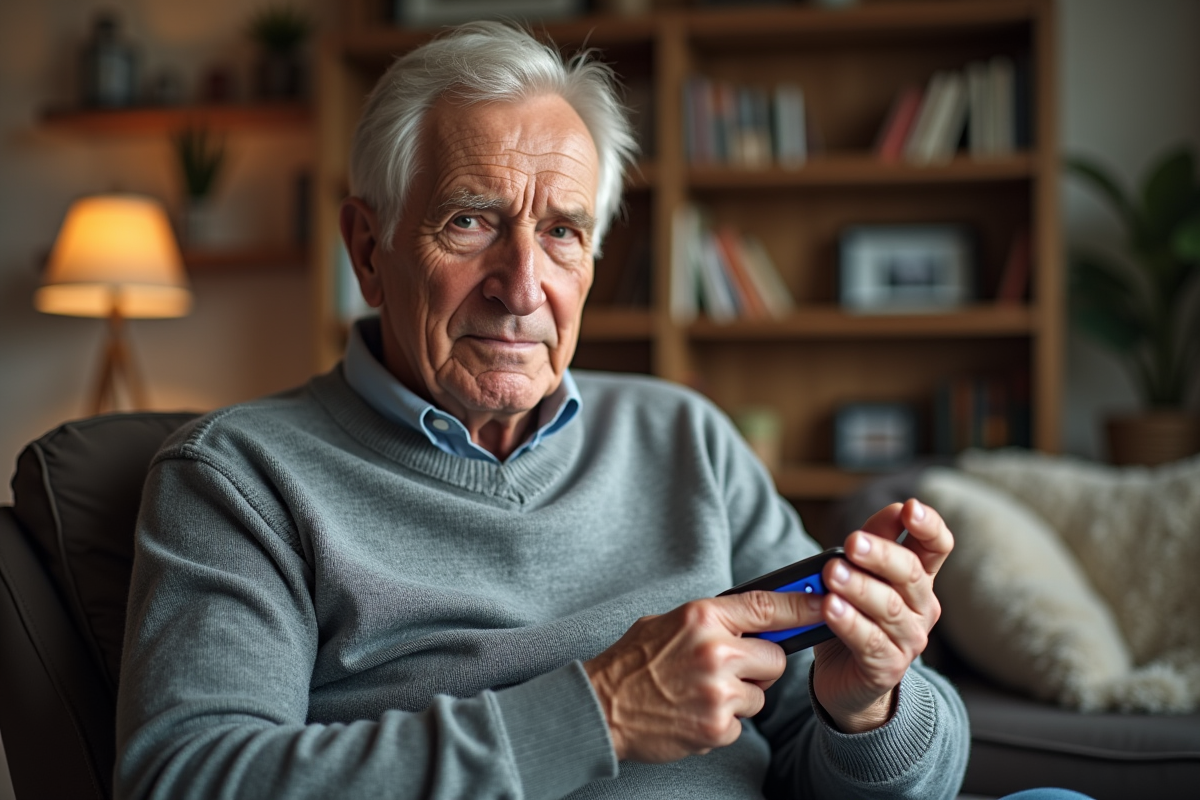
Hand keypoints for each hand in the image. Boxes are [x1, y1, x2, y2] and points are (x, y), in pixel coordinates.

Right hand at [584, 590, 822, 762]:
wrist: (602, 706)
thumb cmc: (632, 662)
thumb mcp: (668, 622)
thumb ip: (712, 619)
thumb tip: (755, 617)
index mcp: (702, 616)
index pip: (767, 605)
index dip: (803, 605)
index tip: (828, 603)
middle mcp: (715, 650)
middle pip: (774, 658)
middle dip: (759, 666)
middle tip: (730, 670)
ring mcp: (717, 691)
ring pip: (759, 694)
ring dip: (738, 697)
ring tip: (700, 693)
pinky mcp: (716, 725)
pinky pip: (740, 722)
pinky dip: (721, 721)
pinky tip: (691, 713)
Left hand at [813, 498, 953, 732]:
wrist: (844, 679)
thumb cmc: (852, 617)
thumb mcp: (859, 575)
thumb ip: (871, 543)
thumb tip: (892, 510)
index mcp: (917, 580)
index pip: (937, 547)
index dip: (929, 526)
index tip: (910, 507)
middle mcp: (922, 608)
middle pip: (909, 573)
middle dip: (880, 555)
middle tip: (852, 542)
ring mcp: (909, 640)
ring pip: (889, 608)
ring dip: (860, 588)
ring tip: (833, 574)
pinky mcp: (888, 668)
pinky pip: (870, 642)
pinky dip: (849, 623)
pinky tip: (830, 608)